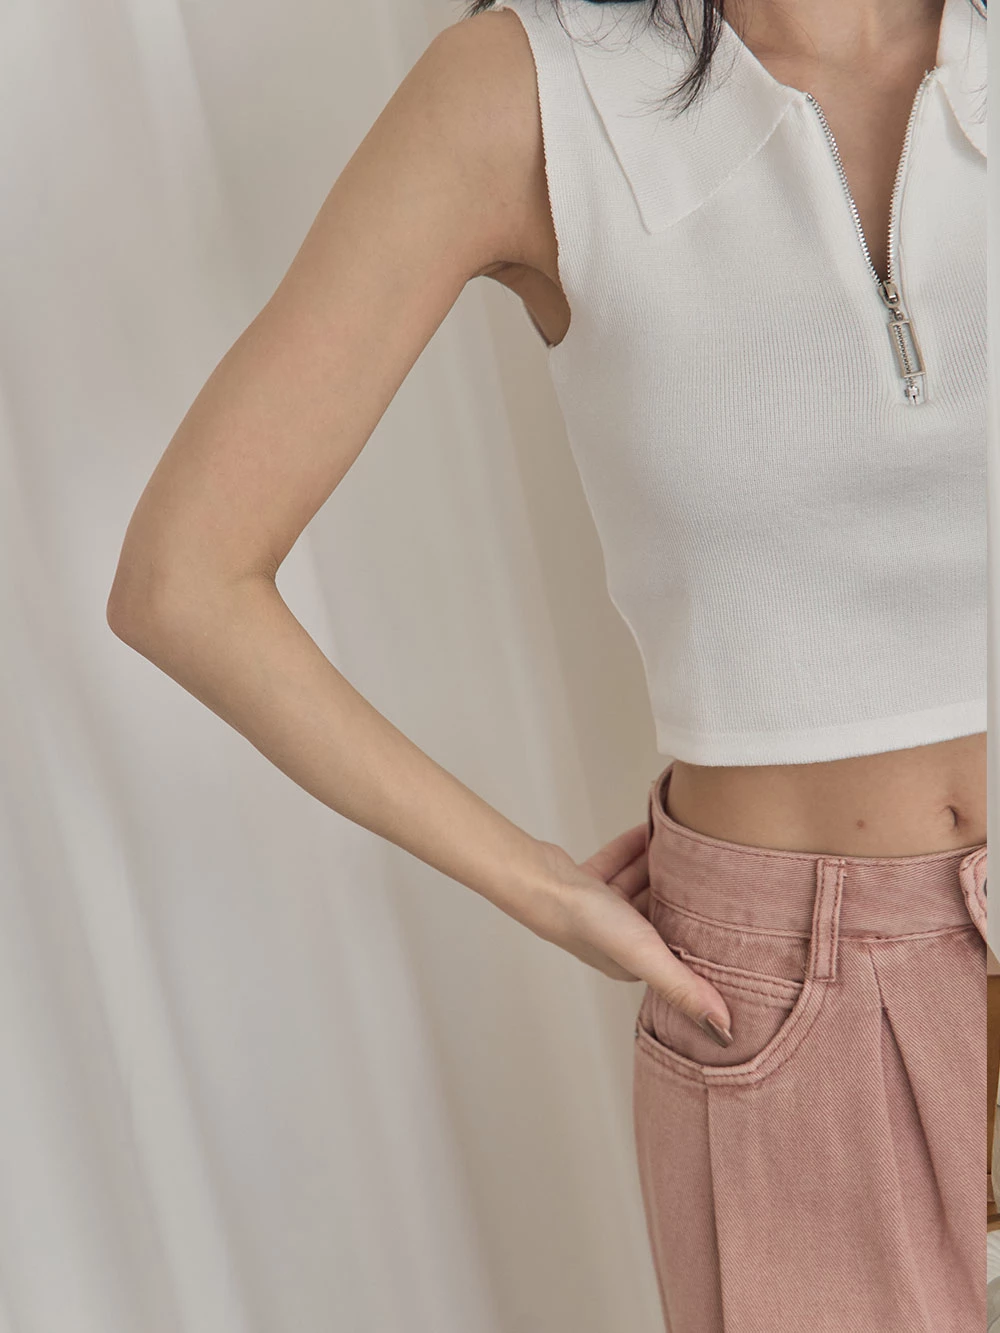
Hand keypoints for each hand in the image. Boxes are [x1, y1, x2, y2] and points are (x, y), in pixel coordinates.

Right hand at [525, 826, 733, 1046]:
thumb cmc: (586, 922)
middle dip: (680, 897)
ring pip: (638, 887)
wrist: (541, 882)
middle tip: (711, 874)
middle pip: (658, 915)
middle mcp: (616, 938)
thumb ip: (683, 987)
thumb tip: (723, 1030)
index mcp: (632, 962)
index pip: (672, 950)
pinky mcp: (585, 881)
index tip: (723, 918)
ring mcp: (598, 908)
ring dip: (658, 869)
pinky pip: (618, 862)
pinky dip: (634, 848)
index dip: (696, 935)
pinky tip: (650, 830)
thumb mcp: (645, 954)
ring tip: (686, 848)